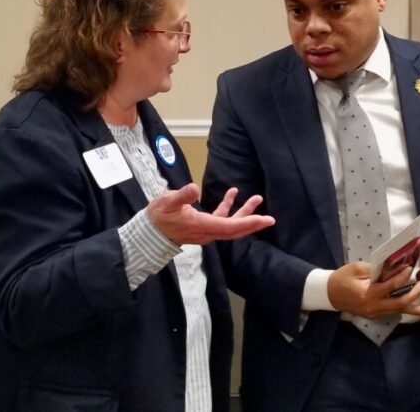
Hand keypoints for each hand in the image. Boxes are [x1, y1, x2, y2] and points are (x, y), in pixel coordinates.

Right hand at [148, 183, 274, 244]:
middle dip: (253, 224)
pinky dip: (228, 208)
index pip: (229, 227)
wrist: (149, 232)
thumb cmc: (158, 216)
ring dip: (244, 213)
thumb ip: (182, 195)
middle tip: (270, 219)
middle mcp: (207, 232)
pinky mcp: (203, 227)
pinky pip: (220, 219)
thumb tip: (194, 188)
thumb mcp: (167, 202)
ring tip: (257, 199)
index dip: (247, 223)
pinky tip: (233, 193)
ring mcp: (206, 231)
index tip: (263, 219)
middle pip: (235, 230)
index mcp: (201, 226)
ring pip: (230, 225)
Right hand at [326, 262, 419, 319]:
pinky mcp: (376, 314)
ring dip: (416, 308)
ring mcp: (376, 313)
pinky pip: (394, 312)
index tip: (411, 268)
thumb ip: (376, 268)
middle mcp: (374, 306)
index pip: (390, 286)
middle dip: (415, 295)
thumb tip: (394, 265)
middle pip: (400, 303)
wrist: (329, 295)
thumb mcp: (356, 268)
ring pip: (400, 311)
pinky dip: (407, 310)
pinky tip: (419, 309)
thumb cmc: (341, 278)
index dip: (402, 277)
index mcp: (368, 293)